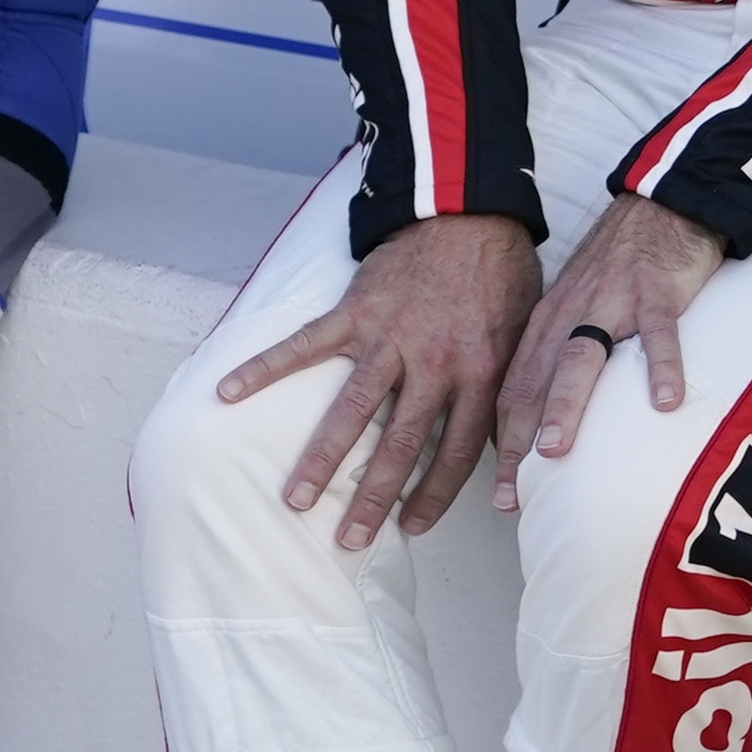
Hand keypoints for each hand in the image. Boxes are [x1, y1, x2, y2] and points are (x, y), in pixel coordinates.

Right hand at [216, 213, 537, 548]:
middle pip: (400, 443)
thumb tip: (511, 453)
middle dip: (373, 496)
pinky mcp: (354, 310)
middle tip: (348, 539)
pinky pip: (304, 345)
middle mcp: (433, 362)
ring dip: (322, 458)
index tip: (412, 528)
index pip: (457, 451)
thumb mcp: (523, 337)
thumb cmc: (501, 276)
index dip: (435, 494)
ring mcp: (389, 336)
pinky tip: (229, 393)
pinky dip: (264, 368)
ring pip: (351, 408)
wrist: (469, 211)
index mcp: (480, 373)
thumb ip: (507, 393)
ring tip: (295, 499)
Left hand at [502, 196, 732, 487]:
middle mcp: (569, 317)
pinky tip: (665, 402)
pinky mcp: (656, 292)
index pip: (514, 391)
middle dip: (519, 442)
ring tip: (557, 450)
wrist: (658, 205)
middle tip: (512, 493)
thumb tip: (550, 421)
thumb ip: (561, 356)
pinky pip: (658, 333)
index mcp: (547, 326)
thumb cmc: (620, 268)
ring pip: (581, 359)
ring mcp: (612, 304)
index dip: (502, 444)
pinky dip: (661, 367)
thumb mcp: (576, 308)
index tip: (499, 493)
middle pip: (537, 385)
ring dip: (566, 406)